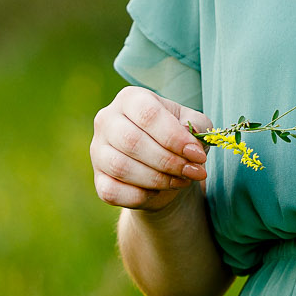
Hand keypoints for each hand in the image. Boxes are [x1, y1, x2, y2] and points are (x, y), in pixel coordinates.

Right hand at [92, 86, 213, 212]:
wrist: (163, 170)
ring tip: (181, 180)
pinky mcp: (98, 179)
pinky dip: (140, 196)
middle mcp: (107, 120)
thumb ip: (197, 124)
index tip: (198, 156)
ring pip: (121, 168)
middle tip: (193, 172)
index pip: (148, 115)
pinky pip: (112, 191)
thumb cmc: (176, 139)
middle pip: (132, 141)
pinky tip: (157, 191)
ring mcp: (97, 150)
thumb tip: (194, 134)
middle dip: (168, 161)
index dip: (175, 138)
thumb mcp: (192, 125)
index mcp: (131, 99)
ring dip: (157, 179)